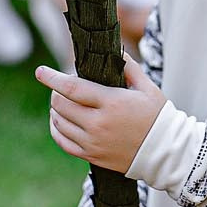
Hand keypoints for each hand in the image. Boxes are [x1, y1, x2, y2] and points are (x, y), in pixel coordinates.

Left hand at [37, 56, 166, 172]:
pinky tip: (59, 121)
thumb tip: (115, 50)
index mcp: (112, 103)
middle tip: (61, 86)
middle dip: (56, 92)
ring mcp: (93, 142)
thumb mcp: (147, 88)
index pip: (72, 88)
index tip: (40, 71)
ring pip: (59, 122)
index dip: (53, 78)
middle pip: (61, 104)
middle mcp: (99, 124)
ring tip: (61, 102)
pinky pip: (63, 142)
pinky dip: (56, 129)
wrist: (165, 152)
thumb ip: (129, 67)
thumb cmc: (157, 116)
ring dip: (55, 109)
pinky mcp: (92, 156)